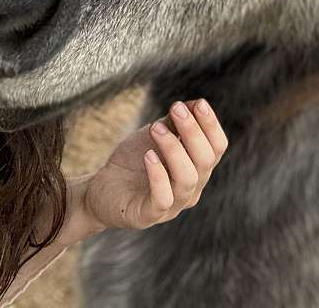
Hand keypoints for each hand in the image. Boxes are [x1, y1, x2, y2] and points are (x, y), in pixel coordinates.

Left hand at [74, 99, 227, 235]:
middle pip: (205, 161)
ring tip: (155, 128)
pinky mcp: (148, 216)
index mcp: (197, 169)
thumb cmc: (135, 159)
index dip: (211, 125)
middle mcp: (191, 189)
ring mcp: (172, 205)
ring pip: (187, 179)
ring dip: (174, 149)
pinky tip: (148, 155)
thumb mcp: (156, 136)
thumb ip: (175, 123)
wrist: (102, 187)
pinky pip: (162, 198)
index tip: (198, 103)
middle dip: (193, 131)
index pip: (217, 148)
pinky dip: (158, 175)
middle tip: (176, 108)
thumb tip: (193, 103)